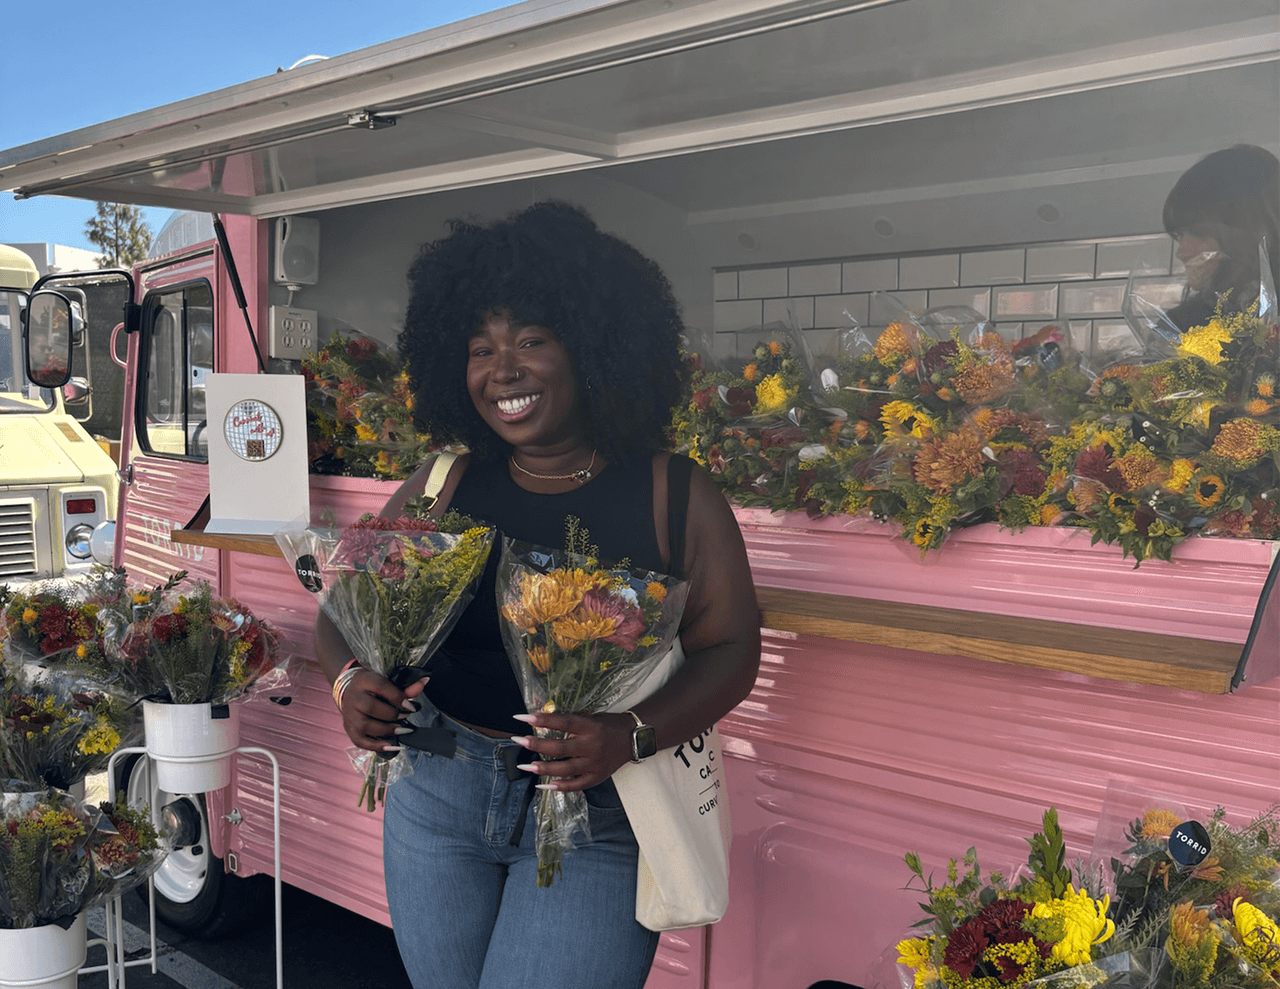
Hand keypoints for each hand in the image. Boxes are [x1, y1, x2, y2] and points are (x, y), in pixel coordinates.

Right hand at [339, 670, 427, 752]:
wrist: (351, 691)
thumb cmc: (373, 687)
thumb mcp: (387, 682)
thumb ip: (406, 686)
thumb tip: (424, 682)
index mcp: (364, 680)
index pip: (380, 686)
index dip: (398, 697)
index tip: (411, 707)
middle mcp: (354, 697)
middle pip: (371, 707)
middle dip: (392, 715)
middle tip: (405, 717)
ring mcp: (349, 715)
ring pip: (366, 726)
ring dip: (387, 730)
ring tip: (401, 729)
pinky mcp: (349, 729)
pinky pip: (360, 741)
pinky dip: (376, 746)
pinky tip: (390, 745)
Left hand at [509, 711, 633, 790]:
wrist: (634, 738)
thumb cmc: (608, 725)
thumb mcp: (591, 717)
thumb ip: (570, 721)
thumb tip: (540, 721)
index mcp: (591, 726)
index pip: (563, 722)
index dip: (543, 720)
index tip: (523, 717)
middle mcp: (593, 745)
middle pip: (561, 747)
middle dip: (537, 745)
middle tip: (519, 741)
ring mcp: (595, 763)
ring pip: (566, 768)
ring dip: (543, 768)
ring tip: (526, 766)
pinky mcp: (598, 777)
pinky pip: (576, 785)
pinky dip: (560, 787)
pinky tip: (544, 785)